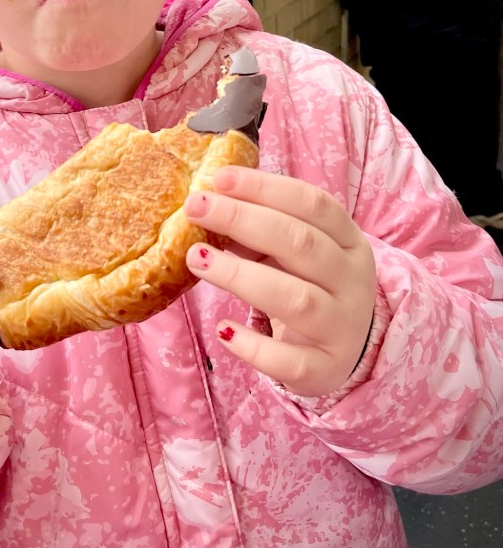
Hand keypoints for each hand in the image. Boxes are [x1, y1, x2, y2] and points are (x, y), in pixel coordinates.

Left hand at [184, 166, 375, 397]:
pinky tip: (222, 329)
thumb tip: (208, 206)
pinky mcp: (324, 369)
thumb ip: (262, 230)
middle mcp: (352, 281)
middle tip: (196, 207)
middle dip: (244, 220)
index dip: (266, 188)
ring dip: (241, 275)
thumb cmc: (309, 287)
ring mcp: (342, 327)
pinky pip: (289, 361)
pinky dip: (253, 346)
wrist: (342, 352)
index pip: (312, 204)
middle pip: (302, 243)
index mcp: (348, 241)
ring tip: (197, 259)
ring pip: (296, 298)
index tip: (220, 178)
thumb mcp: (296, 254)